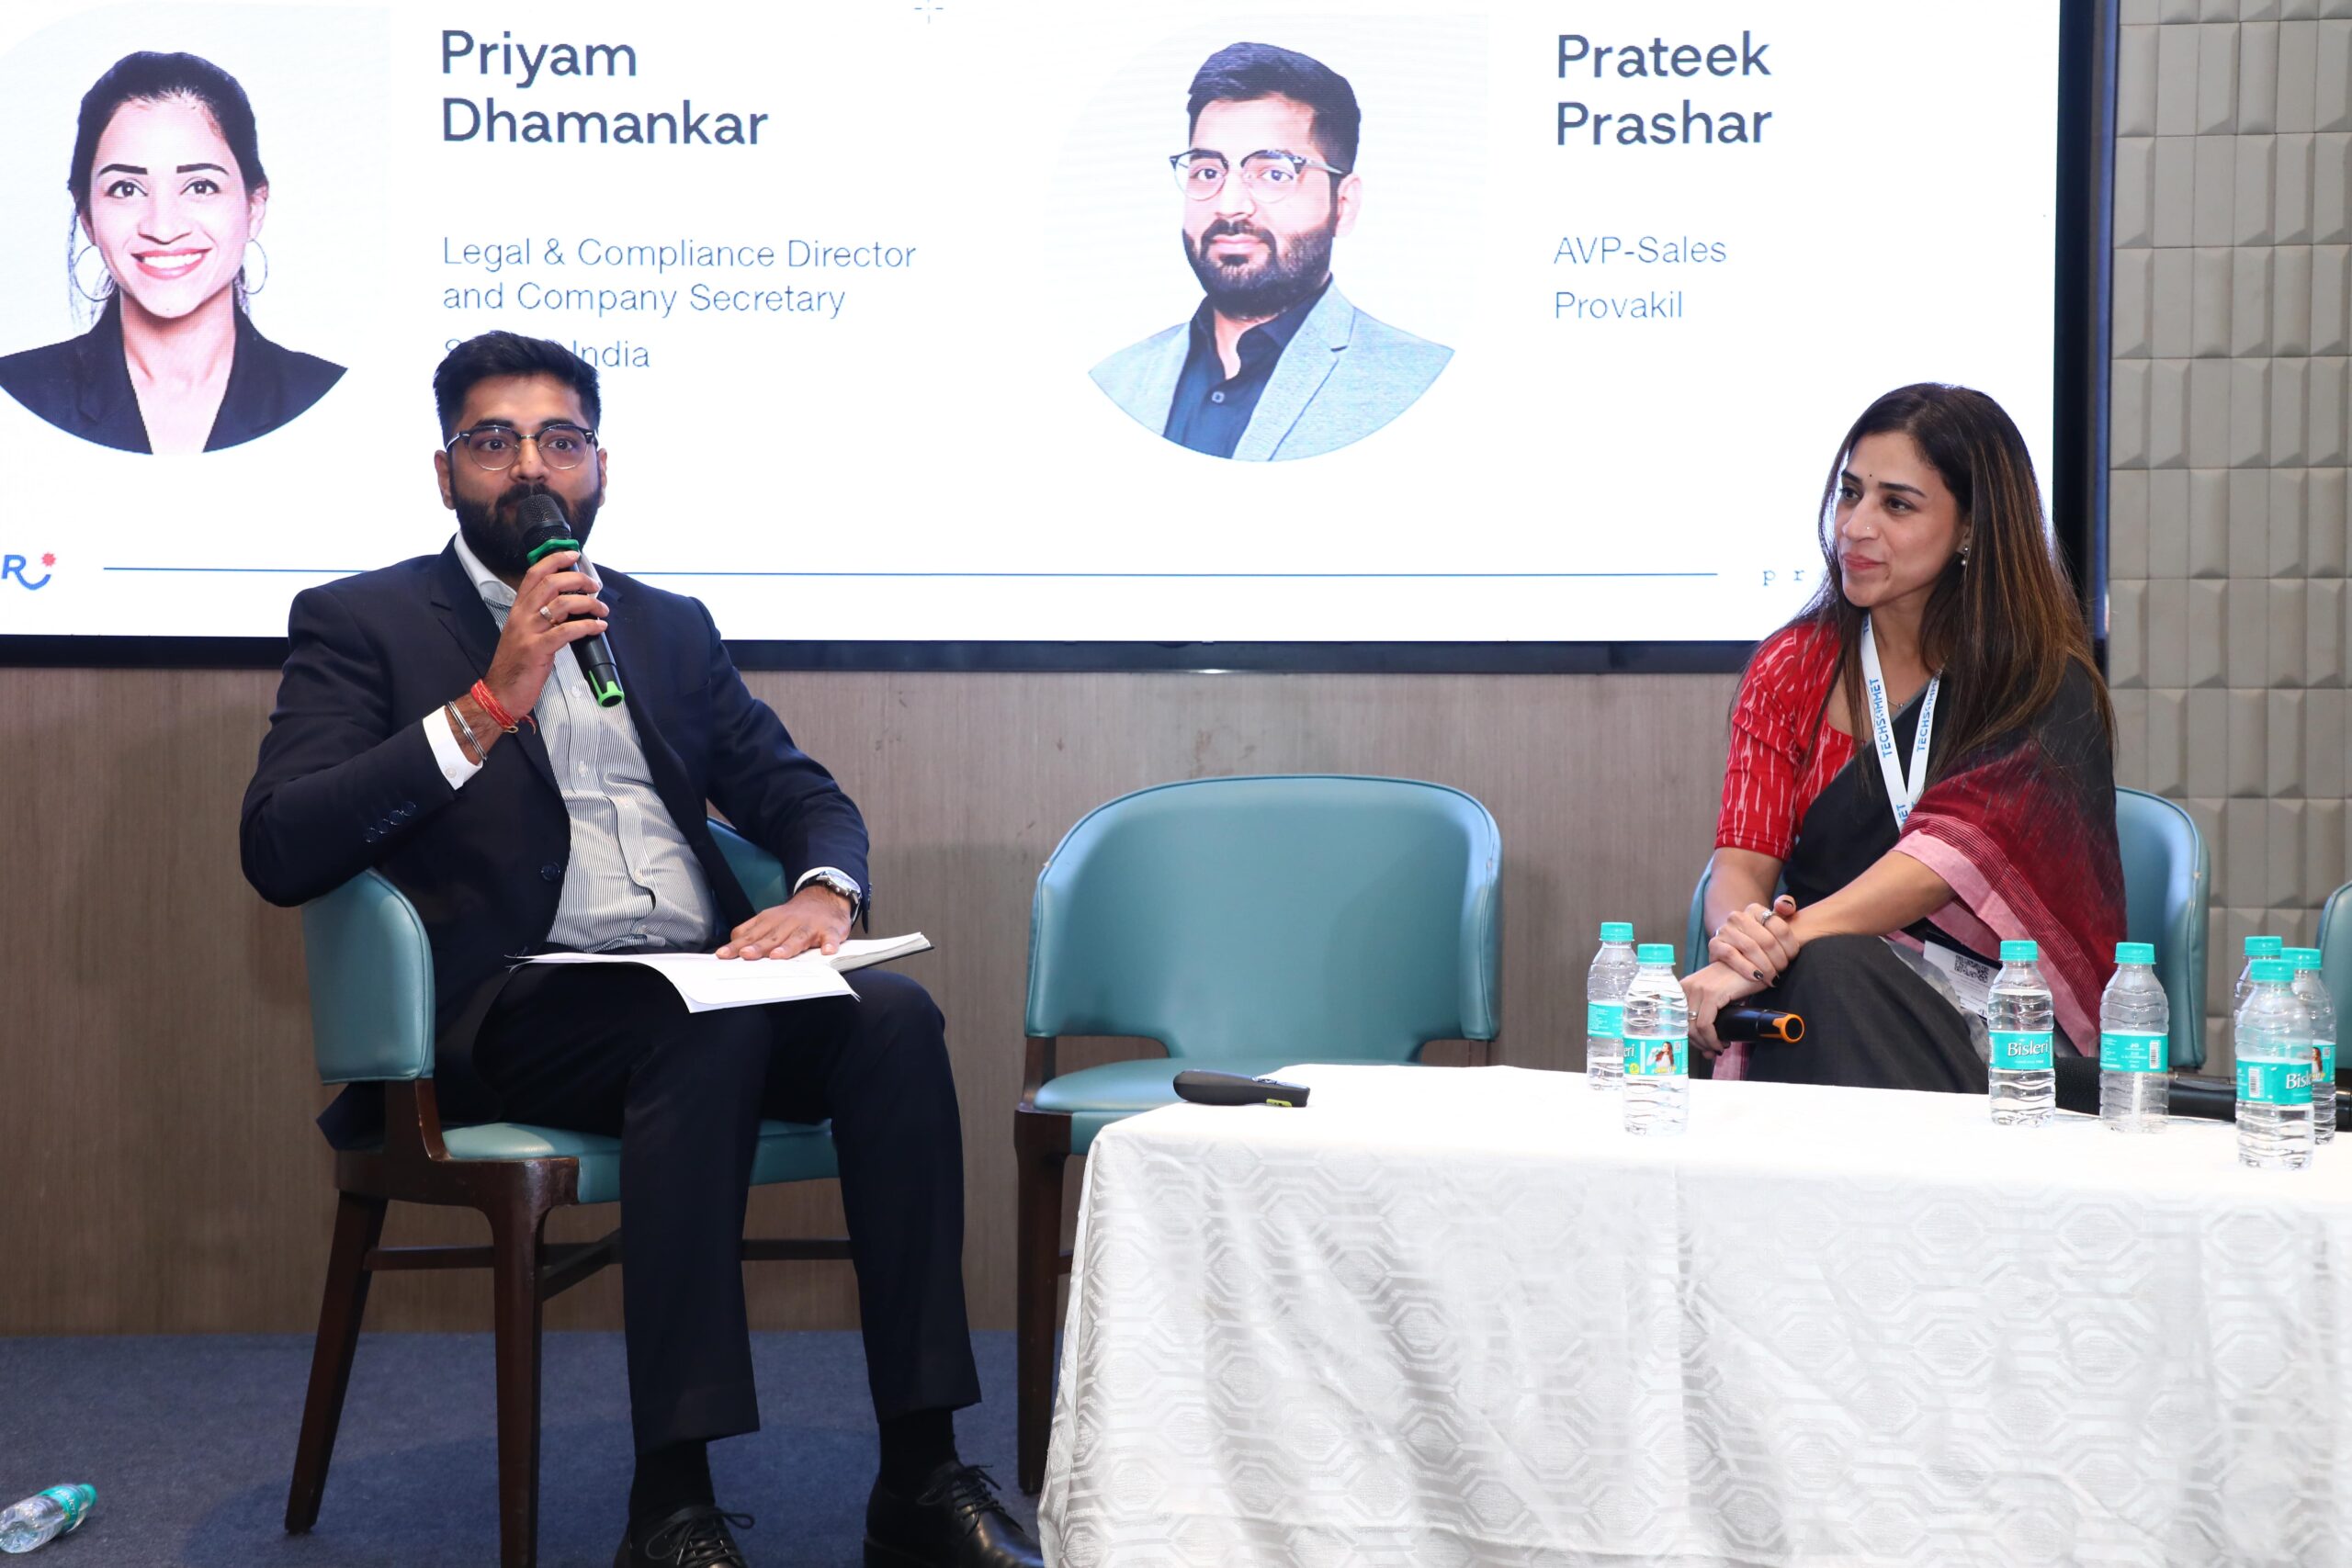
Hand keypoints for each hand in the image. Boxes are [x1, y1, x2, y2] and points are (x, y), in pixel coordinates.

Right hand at [481, 550, 607, 719]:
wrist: (500, 692)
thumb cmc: (516, 664)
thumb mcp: (525, 633)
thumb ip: (542, 617)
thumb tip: (570, 605)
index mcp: (519, 610)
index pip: (534, 574)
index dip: (554, 560)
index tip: (573, 555)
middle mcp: (522, 616)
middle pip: (551, 583)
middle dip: (577, 579)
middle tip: (595, 585)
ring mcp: (529, 632)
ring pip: (561, 604)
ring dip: (588, 603)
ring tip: (602, 608)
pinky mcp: (537, 649)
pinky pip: (566, 631)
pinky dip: (587, 626)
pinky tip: (599, 627)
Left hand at [716, 884, 852, 959]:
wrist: (825, 897)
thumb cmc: (794, 916)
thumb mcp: (770, 919)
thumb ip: (750, 932)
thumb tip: (730, 946)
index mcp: (771, 921)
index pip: (751, 935)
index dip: (737, 945)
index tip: (723, 955)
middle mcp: (788, 923)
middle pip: (771, 937)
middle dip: (758, 947)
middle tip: (746, 955)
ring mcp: (809, 926)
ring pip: (797, 938)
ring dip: (787, 947)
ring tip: (777, 956)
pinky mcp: (830, 930)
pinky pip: (830, 938)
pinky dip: (829, 944)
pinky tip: (827, 951)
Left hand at [1682, 960, 1766, 1056]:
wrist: (1752, 964)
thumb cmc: (1735, 980)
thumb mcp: (1714, 995)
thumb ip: (1706, 1012)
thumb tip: (1704, 1041)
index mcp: (1683, 988)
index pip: (1678, 1019)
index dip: (1689, 1038)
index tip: (1702, 1048)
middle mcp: (1686, 987)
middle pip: (1684, 1026)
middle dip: (1699, 1044)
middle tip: (1712, 1051)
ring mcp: (1697, 989)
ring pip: (1693, 1028)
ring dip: (1707, 1043)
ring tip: (1719, 1047)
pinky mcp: (1710, 993)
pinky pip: (1705, 1024)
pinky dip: (1712, 1038)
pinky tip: (1721, 1042)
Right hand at [1709, 893, 1799, 985]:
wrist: (1731, 951)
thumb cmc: (1759, 940)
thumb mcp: (1774, 923)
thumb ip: (1786, 908)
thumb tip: (1786, 906)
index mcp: (1755, 909)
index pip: (1780, 927)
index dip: (1790, 946)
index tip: (1792, 958)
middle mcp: (1738, 917)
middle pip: (1767, 940)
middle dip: (1779, 960)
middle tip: (1783, 971)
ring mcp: (1725, 930)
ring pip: (1751, 948)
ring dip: (1766, 966)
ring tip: (1772, 977)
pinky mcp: (1714, 944)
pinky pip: (1732, 955)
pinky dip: (1747, 968)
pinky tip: (1757, 977)